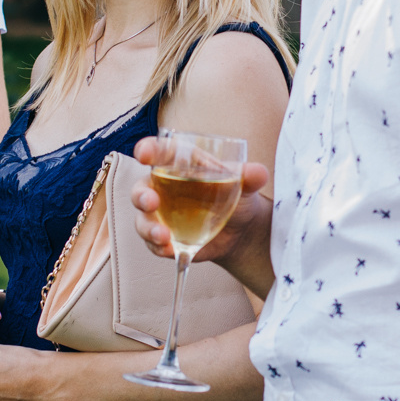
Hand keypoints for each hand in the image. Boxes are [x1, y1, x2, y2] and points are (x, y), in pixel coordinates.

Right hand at [127, 136, 271, 265]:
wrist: (241, 230)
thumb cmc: (236, 196)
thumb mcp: (245, 184)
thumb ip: (250, 176)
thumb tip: (258, 173)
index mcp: (180, 165)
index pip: (160, 152)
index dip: (149, 150)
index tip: (144, 153)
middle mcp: (163, 188)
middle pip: (141, 189)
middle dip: (142, 196)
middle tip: (151, 202)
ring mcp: (161, 215)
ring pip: (143, 220)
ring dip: (148, 228)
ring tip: (163, 236)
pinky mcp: (166, 238)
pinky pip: (154, 244)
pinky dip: (159, 248)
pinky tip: (170, 250)